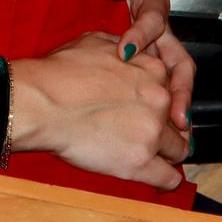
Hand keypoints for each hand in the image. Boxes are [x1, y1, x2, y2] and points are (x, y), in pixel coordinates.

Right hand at [9, 34, 186, 189]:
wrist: (42, 101)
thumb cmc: (60, 71)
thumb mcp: (97, 42)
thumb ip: (125, 49)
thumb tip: (130, 52)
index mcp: (152, 69)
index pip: (171, 89)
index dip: (159, 101)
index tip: (150, 109)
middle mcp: (159, 99)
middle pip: (178, 120)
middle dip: (166, 127)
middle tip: (150, 133)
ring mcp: (152, 132)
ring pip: (179, 149)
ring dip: (167, 153)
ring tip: (153, 157)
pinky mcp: (140, 162)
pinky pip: (169, 177)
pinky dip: (166, 179)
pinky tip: (158, 178)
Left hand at [104, 0, 193, 132]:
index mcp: (153, 2)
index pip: (153, 18)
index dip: (141, 34)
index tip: (125, 50)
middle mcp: (158, 30)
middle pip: (180, 61)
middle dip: (181, 89)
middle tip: (176, 114)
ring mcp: (153, 48)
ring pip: (174, 79)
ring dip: (177, 104)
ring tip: (176, 128)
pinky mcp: (142, 63)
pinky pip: (158, 85)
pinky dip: (160, 106)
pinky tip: (156, 126)